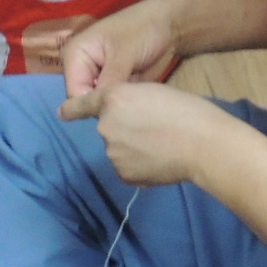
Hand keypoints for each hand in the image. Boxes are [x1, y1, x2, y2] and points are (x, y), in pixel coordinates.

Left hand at [58, 79, 236, 186]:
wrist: (204, 144)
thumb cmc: (188, 111)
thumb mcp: (154, 92)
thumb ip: (131, 102)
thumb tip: (124, 119)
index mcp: (113, 99)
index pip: (83, 104)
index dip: (72, 108)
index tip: (63, 113)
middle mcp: (106, 125)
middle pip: (109, 127)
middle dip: (125, 128)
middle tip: (155, 128)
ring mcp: (112, 152)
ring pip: (119, 148)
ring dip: (133, 147)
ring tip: (162, 145)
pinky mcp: (123, 173)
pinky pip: (127, 167)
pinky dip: (140, 165)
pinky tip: (160, 161)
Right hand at [59, 0, 178, 101]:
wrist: (168, 24)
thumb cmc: (142, 29)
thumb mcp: (125, 52)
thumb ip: (111, 79)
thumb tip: (101, 105)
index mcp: (75, 56)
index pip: (75, 92)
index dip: (93, 104)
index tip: (116, 108)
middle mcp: (82, 68)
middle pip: (85, 100)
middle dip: (104, 106)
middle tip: (127, 107)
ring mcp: (98, 77)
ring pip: (100, 103)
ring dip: (115, 106)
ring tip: (134, 103)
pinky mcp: (113, 84)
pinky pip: (113, 102)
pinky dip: (124, 103)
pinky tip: (138, 101)